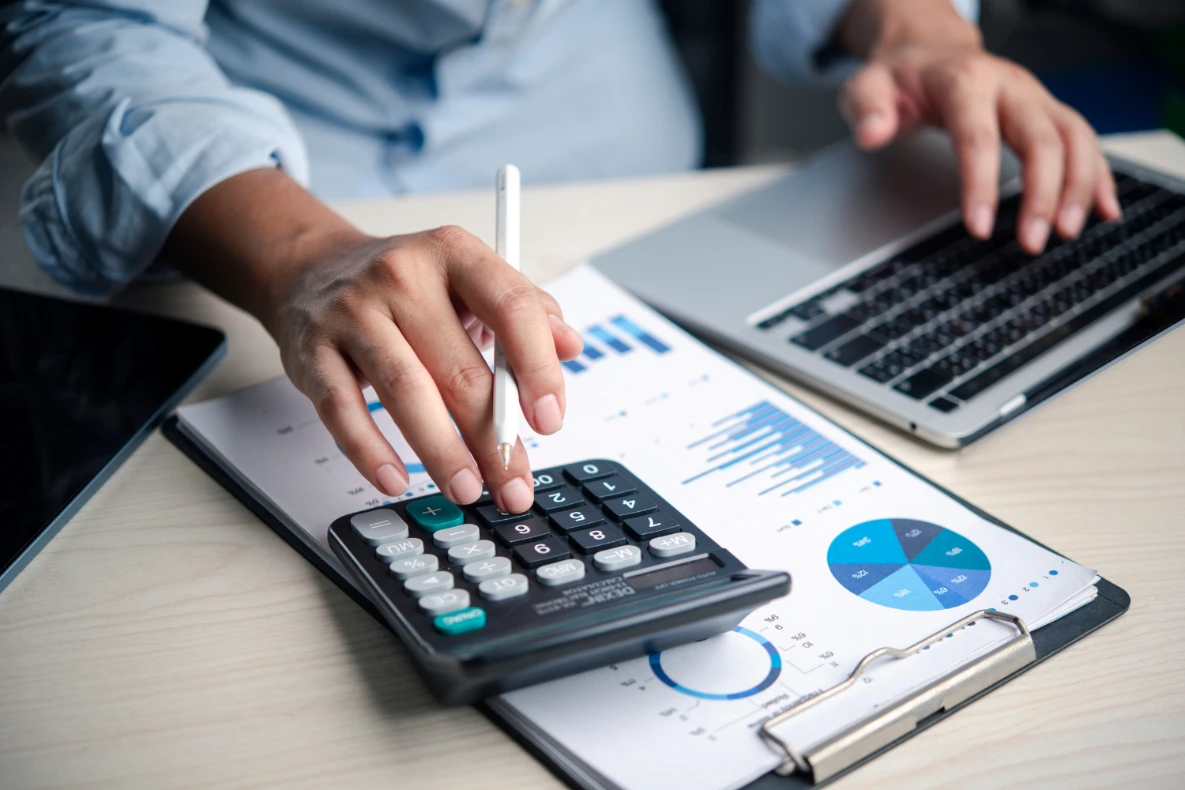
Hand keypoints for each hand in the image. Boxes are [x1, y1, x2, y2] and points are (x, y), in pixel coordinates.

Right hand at [265, 226, 583, 512]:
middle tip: (514, 483)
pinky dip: (370, 452)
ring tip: (467, 487)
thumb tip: (571, 346)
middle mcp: (401, 277)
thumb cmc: (407, 286)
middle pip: (460, 368)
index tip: (550, 419)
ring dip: (442, 451)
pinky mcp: (312, 352)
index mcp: (453, 253)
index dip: (538, 368)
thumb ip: (527, 310)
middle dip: (494, 437)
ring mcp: (352, 314)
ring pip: (406, 392)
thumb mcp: (470, 281)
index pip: (511, 308)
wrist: (313, 269)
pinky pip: (343, 411)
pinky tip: (396, 480)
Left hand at [838, 0, 1121, 253]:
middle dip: (1042, 194)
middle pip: (1041, 139)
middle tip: (1033, 241)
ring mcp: (1035, 98)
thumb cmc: (900, 77)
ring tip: (1069, 232)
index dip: (981, 183)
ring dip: (1079, 187)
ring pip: (1075, 138)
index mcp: (965, 81)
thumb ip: (867, 109)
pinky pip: (1084, 141)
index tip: (978, 227)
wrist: (928, 52)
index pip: (979, 136)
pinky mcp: (1048, 112)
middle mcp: (1010, 86)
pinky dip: (1099, 176)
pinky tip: (1104, 209)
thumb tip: (870, 132)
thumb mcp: (868, 86)